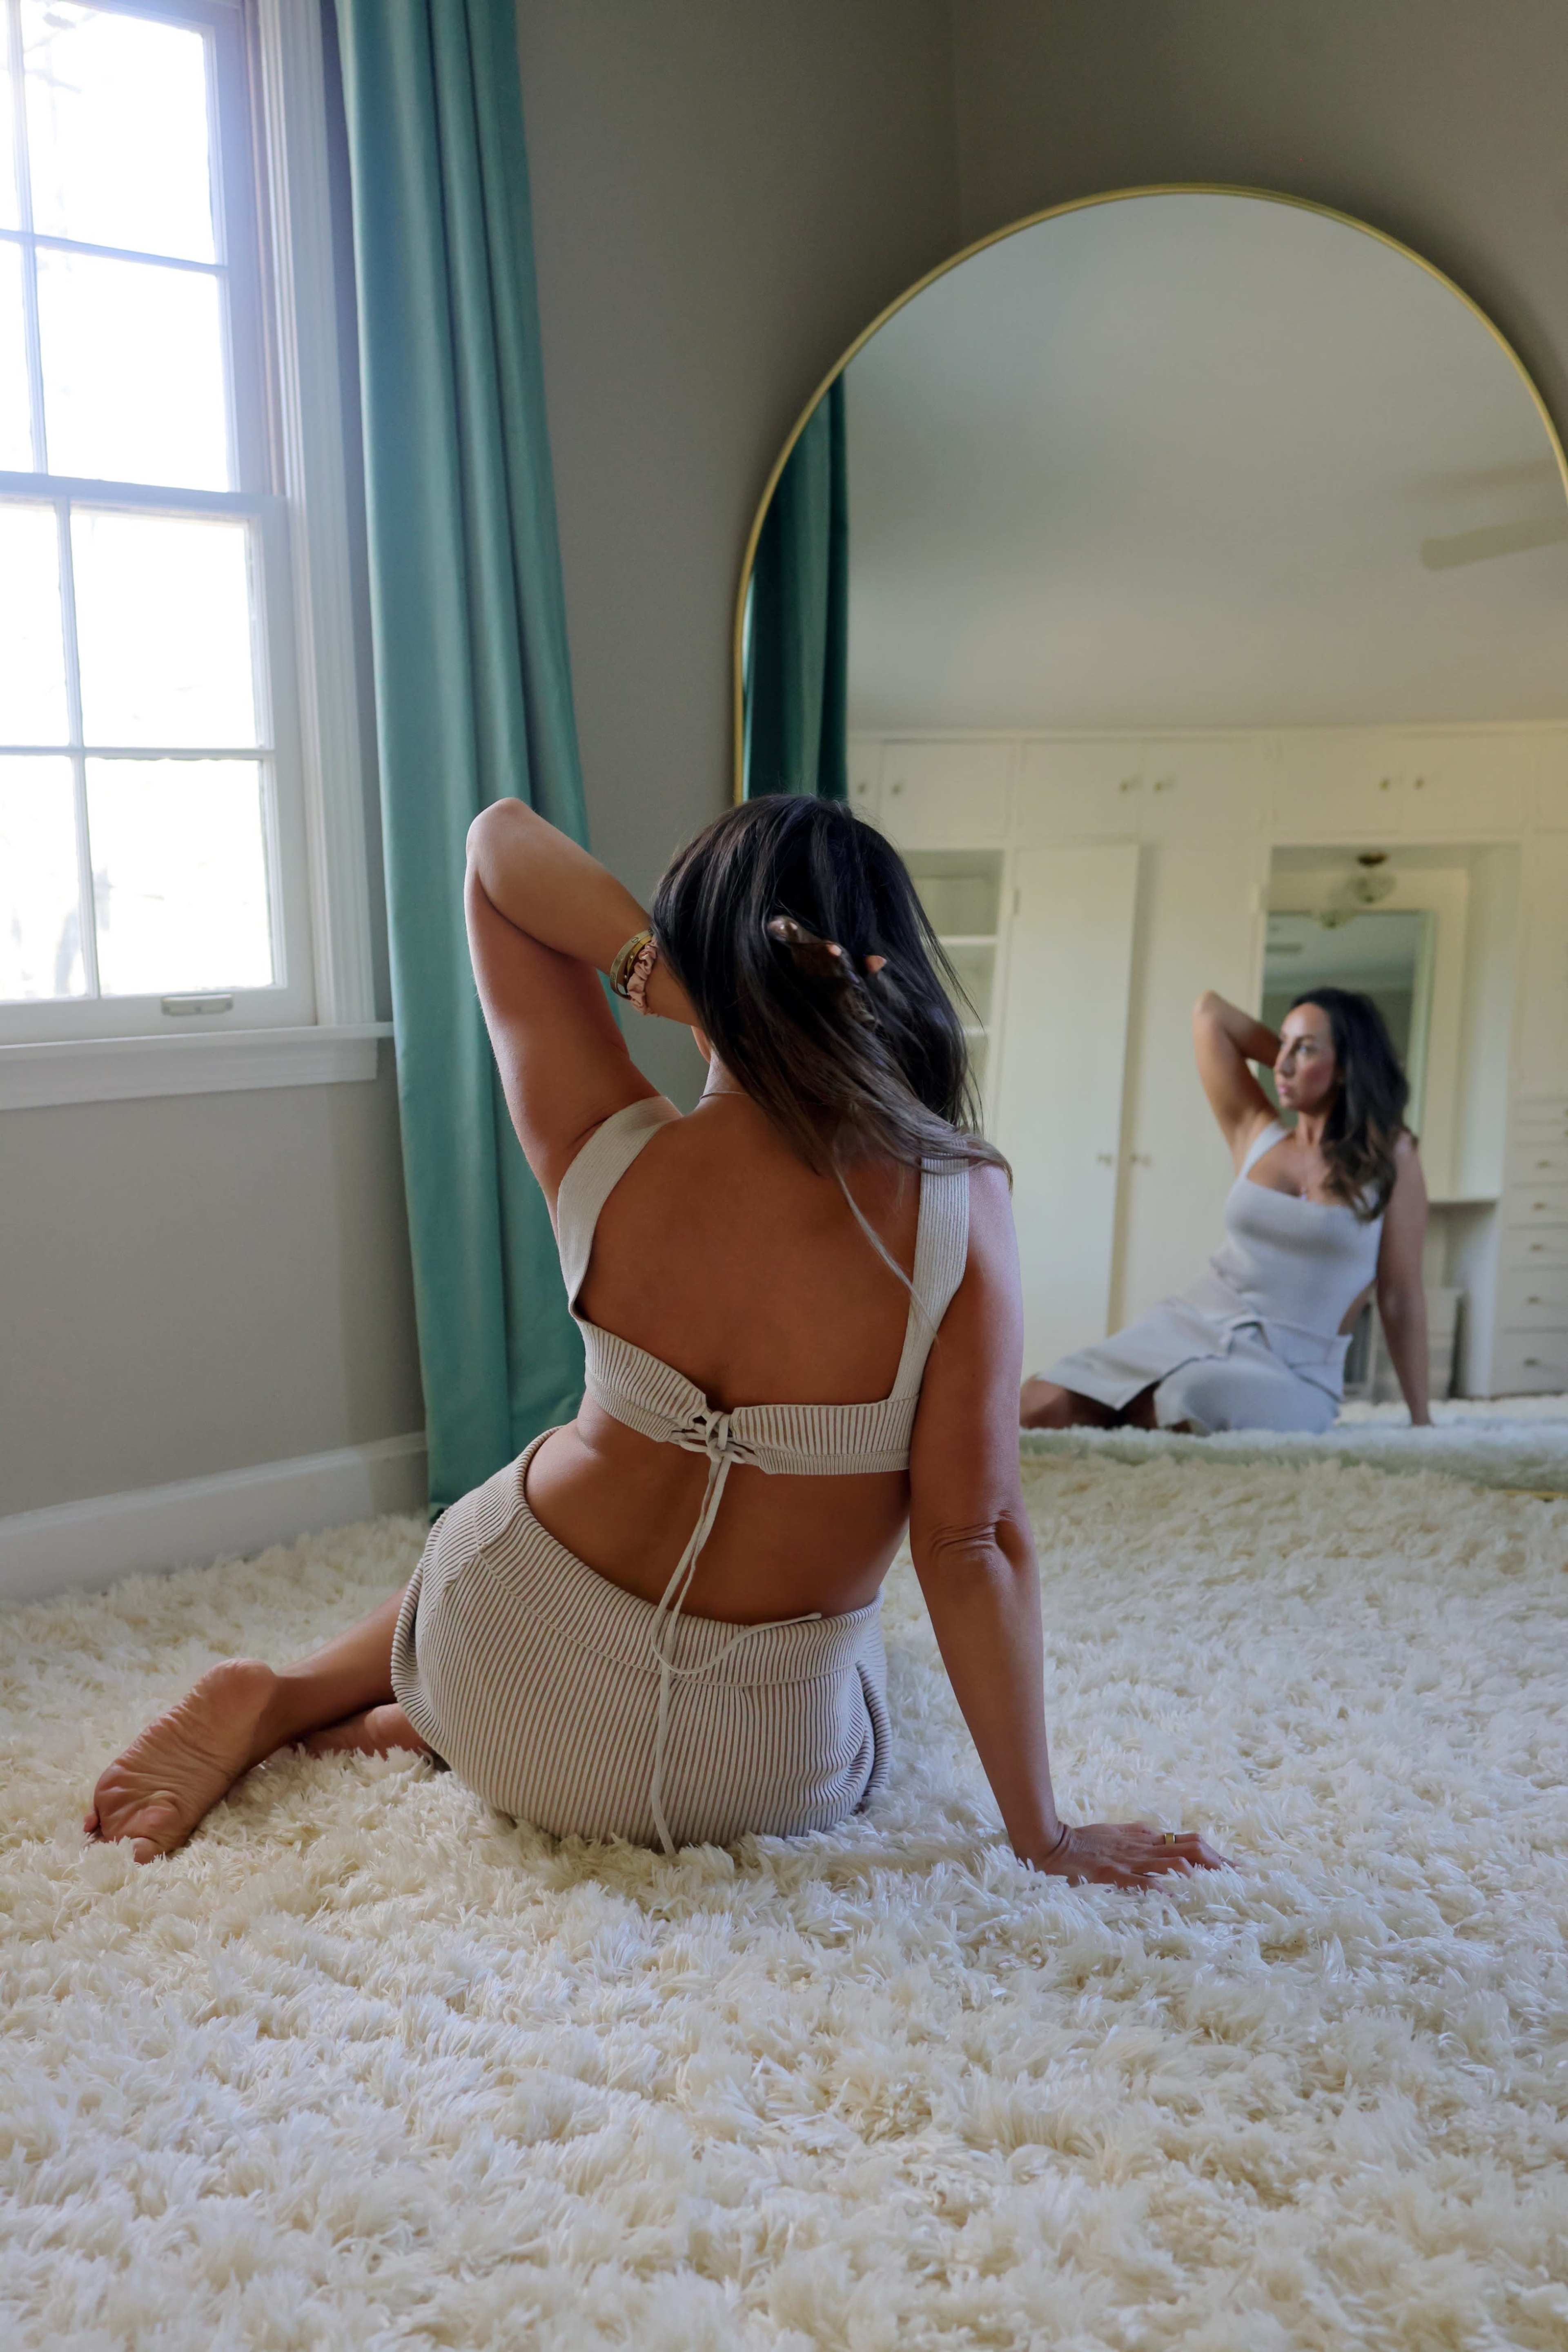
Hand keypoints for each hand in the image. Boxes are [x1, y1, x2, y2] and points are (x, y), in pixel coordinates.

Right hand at [1025, 1821, 1230, 1887]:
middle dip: (1217, 1863)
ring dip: (1200, 1873)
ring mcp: (1128, 1862)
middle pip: (1190, 1850)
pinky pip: (1141, 1882)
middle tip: (1241, 1877)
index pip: (1187, 1842)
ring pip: (1173, 1862)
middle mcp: (1142, 1848)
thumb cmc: (1082, 1843)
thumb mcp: (1116, 1834)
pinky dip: (1160, 1889)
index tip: (1235, 1868)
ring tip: (1223, 1885)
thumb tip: (1162, 1835)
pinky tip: (1177, 1898)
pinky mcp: (1112, 1876)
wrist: (1050, 1844)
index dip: (1214, 1854)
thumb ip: (1139, 1837)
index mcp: (1144, 1839)